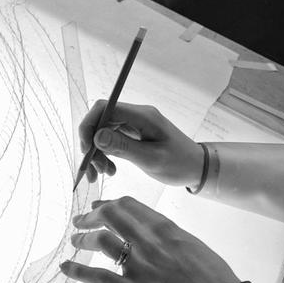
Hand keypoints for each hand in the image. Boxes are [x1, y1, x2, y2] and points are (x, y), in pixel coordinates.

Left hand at [59, 196, 240, 282]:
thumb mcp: (193, 245)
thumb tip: (154, 235)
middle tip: (80, 221)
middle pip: (109, 216)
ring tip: (75, 241)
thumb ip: (169, 237)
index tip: (99, 206)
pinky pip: (99, 277)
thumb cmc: (214, 278)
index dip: (108, 204)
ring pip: (101, 241)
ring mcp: (139, 266)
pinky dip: (78, 271)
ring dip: (83, 240)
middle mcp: (148, 241)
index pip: (128, 205)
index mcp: (164, 228)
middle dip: (91, 216)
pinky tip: (65, 267)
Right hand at [78, 101, 203, 186]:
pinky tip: (110, 170)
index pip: (104, 108)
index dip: (89, 125)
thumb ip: (123, 147)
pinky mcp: (134, 135)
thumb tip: (96, 136)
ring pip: (103, 132)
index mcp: (142, 116)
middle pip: (101, 121)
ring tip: (103, 174)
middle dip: (91, 145)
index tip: (86, 150)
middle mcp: (136, 116)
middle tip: (93, 171)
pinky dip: (106, 155)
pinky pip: (111, 140)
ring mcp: (134, 125)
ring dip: (98, 153)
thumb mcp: (151, 159)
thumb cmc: (180, 164)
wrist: (197, 168)